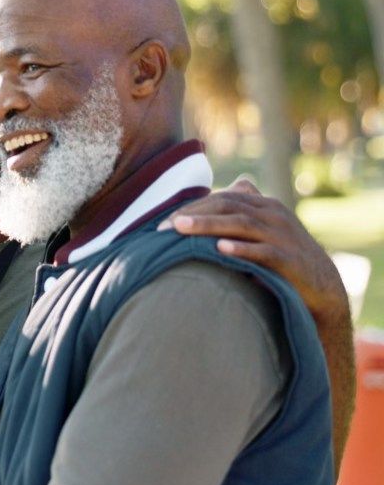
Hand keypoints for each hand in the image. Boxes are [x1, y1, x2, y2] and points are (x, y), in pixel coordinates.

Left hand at [162, 178, 350, 325]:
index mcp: (264, 205)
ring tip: (181, 229)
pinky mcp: (290, 259)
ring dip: (209, 225)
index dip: (192, 206)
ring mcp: (283, 235)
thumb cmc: (281, 257)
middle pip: (228, 206)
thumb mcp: (262, 231)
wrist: (321, 285)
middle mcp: (274, 214)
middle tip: (163, 227)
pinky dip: (242, 249)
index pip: (222, 198)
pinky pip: (264, 251)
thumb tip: (204, 205)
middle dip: (193, 214)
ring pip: (242, 224)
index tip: (163, 221)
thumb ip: (240, 213)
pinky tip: (220, 249)